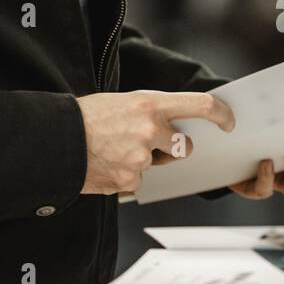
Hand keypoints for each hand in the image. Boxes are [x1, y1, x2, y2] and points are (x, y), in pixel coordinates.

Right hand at [75, 90, 234, 194]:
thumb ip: (151, 112)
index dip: (221, 114)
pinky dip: (124, 175)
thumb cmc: (87, 117)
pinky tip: (105, 163)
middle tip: (146, 142)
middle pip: (184, 146)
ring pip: (157, 165)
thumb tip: (175, 125)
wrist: (55, 140)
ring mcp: (141, 157)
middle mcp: (151, 129)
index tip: (229, 121)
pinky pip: (137, 180)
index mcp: (150, 104)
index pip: (201, 105)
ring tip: (113, 149)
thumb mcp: (122, 102)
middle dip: (173, 148)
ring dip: (142, 161)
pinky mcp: (129, 180)